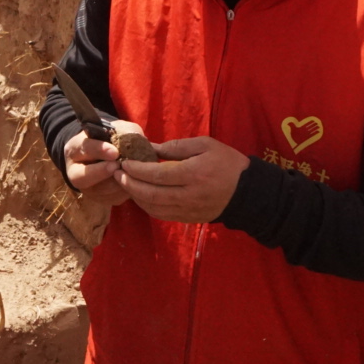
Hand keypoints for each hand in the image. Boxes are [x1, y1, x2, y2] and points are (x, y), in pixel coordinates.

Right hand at [61, 122, 148, 204]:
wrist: (105, 155)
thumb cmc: (109, 139)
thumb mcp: (114, 128)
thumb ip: (124, 131)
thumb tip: (136, 140)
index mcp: (75, 148)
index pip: (84, 148)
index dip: (99, 150)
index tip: (115, 152)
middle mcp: (74, 170)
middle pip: (81, 176)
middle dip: (101, 172)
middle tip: (118, 166)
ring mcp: (86, 188)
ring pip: (98, 190)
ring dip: (117, 183)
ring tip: (132, 173)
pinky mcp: (98, 198)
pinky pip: (111, 198)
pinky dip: (124, 191)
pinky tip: (134, 182)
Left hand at [112, 136, 249, 223]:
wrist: (247, 193)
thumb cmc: (227, 163)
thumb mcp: (205, 145)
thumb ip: (176, 147)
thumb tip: (149, 148)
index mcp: (193, 174)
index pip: (156, 174)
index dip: (136, 170)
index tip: (124, 162)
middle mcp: (188, 195)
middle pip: (150, 194)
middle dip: (129, 184)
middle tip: (117, 173)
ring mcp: (188, 210)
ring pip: (153, 207)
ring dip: (135, 196)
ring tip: (125, 183)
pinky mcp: (188, 219)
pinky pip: (161, 215)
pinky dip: (147, 206)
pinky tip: (140, 195)